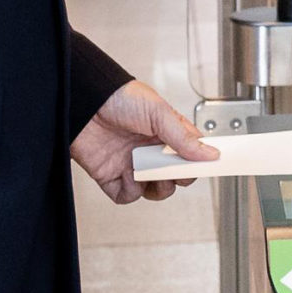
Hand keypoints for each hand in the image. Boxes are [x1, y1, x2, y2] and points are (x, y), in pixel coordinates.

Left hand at [71, 80, 218, 204]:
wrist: (83, 103)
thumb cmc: (119, 97)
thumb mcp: (158, 112)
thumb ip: (183, 137)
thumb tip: (208, 153)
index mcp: (165, 133)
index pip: (190, 153)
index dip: (198, 162)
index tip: (207, 166)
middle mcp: (150, 150)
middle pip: (175, 175)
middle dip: (178, 177)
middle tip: (174, 168)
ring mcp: (132, 164)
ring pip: (156, 190)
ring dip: (158, 188)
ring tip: (152, 173)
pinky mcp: (112, 176)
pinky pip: (127, 195)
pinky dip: (131, 191)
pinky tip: (129, 174)